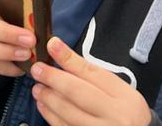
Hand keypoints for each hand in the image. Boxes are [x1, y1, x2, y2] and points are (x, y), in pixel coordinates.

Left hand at [31, 37, 150, 125]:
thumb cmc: (122, 108)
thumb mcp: (114, 87)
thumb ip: (86, 70)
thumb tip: (55, 46)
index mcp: (124, 97)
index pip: (92, 73)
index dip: (68, 58)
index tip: (51, 45)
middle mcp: (116, 116)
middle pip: (78, 92)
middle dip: (53, 78)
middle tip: (37, 70)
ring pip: (68, 113)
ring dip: (48, 98)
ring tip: (38, 89)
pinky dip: (51, 116)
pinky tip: (44, 106)